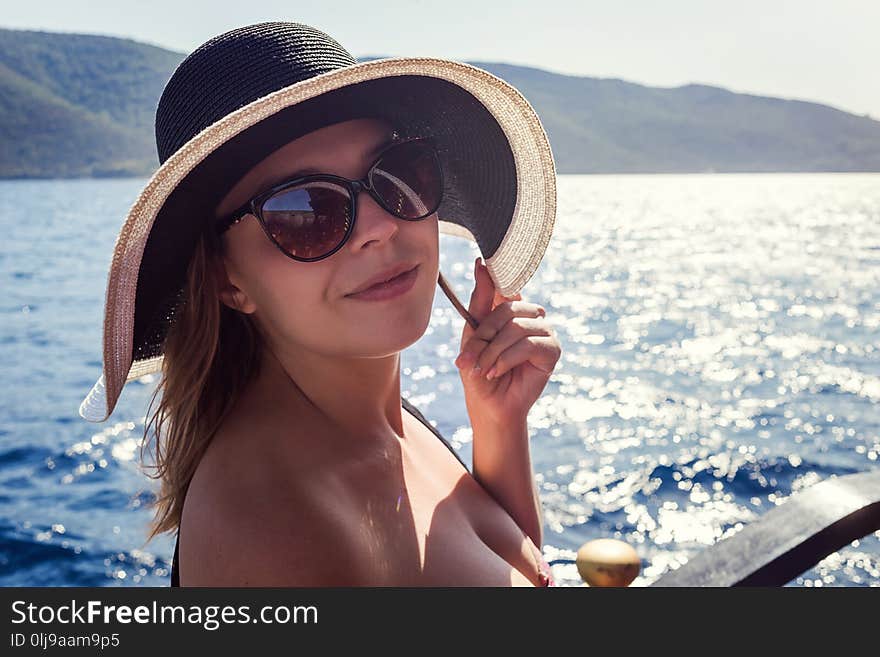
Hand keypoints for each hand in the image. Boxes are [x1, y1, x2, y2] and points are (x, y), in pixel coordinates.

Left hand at [453, 257, 560, 424]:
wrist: (488, 405)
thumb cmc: (479, 369)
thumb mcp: (473, 333)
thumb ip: (480, 299)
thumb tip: (481, 264)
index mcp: (512, 309)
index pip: (505, 287)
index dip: (493, 282)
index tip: (479, 264)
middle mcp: (531, 316)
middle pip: (507, 310)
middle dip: (484, 336)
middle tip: (470, 358)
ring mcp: (545, 332)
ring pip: (516, 328)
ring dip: (493, 352)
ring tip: (483, 369)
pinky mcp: (553, 350)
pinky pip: (528, 345)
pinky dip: (506, 360)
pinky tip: (496, 372)